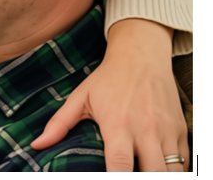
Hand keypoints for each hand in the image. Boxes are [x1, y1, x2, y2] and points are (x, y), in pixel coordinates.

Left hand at [31, 19, 187, 171]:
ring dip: (160, 175)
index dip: (116, 179)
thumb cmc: (108, 78)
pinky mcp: (181, 128)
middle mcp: (146, 129)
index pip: (119, 164)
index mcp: (118, 124)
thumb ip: (59, 124)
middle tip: (128, 176)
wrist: (141, 55)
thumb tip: (36, 145)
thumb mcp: (80, 98)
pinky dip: (175, 169)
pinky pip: (185, 160)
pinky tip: (160, 168)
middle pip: (152, 173)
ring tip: (143, 172)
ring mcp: (167, 130)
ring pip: (173, 171)